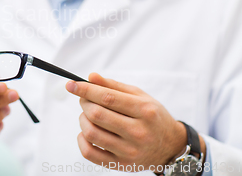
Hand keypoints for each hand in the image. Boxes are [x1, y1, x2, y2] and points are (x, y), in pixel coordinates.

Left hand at [66, 73, 195, 172]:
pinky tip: (86, 132)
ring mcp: (129, 151)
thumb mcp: (139, 96)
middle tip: (84, 99)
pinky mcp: (121, 165)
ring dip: (82, 120)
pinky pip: (90, 153)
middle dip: (84, 103)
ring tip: (88, 115)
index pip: (108, 97)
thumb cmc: (152, 116)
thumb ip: (114, 86)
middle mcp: (139, 132)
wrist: (170, 146)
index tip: (71, 84)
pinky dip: (81, 140)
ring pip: (91, 133)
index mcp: (144, 111)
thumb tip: (91, 77)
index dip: (86, 89)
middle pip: (97, 114)